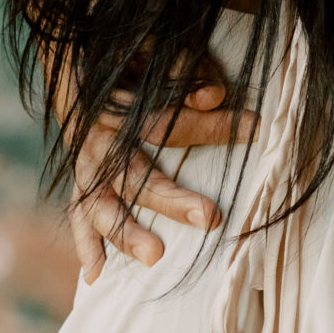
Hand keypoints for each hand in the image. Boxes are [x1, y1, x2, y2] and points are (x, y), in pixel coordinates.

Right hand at [70, 63, 253, 281]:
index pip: (165, 123)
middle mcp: (99, 139)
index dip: (210, 126)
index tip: (254, 129)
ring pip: (102, 205)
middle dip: (172, 200)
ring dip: (127, 233)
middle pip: (134, 175)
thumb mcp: (158, 56)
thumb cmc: (131, 65)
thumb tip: (216, 95)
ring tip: (156, 257)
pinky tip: (96, 275)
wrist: (79, 68)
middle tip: (211, 218)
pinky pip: (80, 216)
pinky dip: (86, 246)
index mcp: (118, 105)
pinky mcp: (82, 184)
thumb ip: (188, 73)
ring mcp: (86, 166)